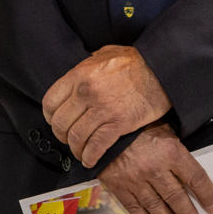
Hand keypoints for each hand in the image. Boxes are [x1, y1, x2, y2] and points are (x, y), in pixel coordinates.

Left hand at [42, 45, 170, 166]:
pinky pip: (96, 146)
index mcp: (79, 74)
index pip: (50, 102)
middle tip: (69, 139)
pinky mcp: (118, 123)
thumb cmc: (136, 61)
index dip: (50, 116)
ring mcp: (102, 109)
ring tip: (81, 151)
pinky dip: (90, 157)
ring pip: (76, 138)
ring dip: (76, 149)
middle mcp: (86, 92)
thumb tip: (79, 76)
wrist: (162, 69)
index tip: (56, 121)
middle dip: (62, 136)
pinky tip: (91, 159)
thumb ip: (88, 65)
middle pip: (60, 123)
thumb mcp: (105, 53)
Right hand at [97, 124, 212, 213]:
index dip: (207, 194)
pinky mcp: (120, 187)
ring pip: (157, 207)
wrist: (103, 128)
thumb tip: (190, 168)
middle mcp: (155, 168)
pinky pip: (135, 208)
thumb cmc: (138, 126)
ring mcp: (136, 180)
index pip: (195, 177)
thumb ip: (177, 149)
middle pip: (177, 197)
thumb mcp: (164, 128)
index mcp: (170, 151)